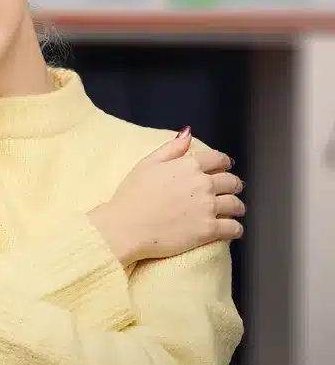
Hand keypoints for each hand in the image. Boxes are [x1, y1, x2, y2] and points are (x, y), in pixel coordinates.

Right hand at [88, 128, 244, 267]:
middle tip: (231, 189)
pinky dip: (236, 228)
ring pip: (236, 204)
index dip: (223, 162)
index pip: (219, 158)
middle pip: (231, 181)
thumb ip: (171, 148)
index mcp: (189, 166)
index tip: (223, 167)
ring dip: (237, 206)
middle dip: (233, 184)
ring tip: (234, 210)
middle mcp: (203, 184)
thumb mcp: (146, 164)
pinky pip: (234, 228)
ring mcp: (208, 207)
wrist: (126, 227)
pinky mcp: (209, 230)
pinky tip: (232, 228)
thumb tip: (187, 133)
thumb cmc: (132, 196)